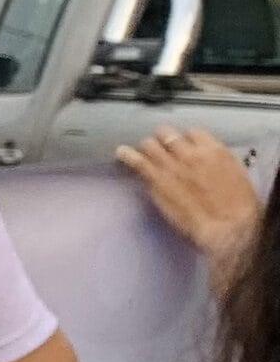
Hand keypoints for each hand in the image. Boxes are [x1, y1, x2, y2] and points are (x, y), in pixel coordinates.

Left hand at [118, 125, 262, 288]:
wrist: (229, 229)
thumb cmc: (240, 208)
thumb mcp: (236, 175)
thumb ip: (216, 162)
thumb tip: (205, 159)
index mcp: (213, 150)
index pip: (192, 132)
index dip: (186, 139)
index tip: (184, 147)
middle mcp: (189, 152)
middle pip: (167, 133)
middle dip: (164, 140)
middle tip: (163, 150)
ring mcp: (170, 164)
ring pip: (149, 144)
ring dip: (147, 148)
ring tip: (144, 154)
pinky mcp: (156, 180)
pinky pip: (137, 161)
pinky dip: (127, 155)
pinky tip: (122, 153)